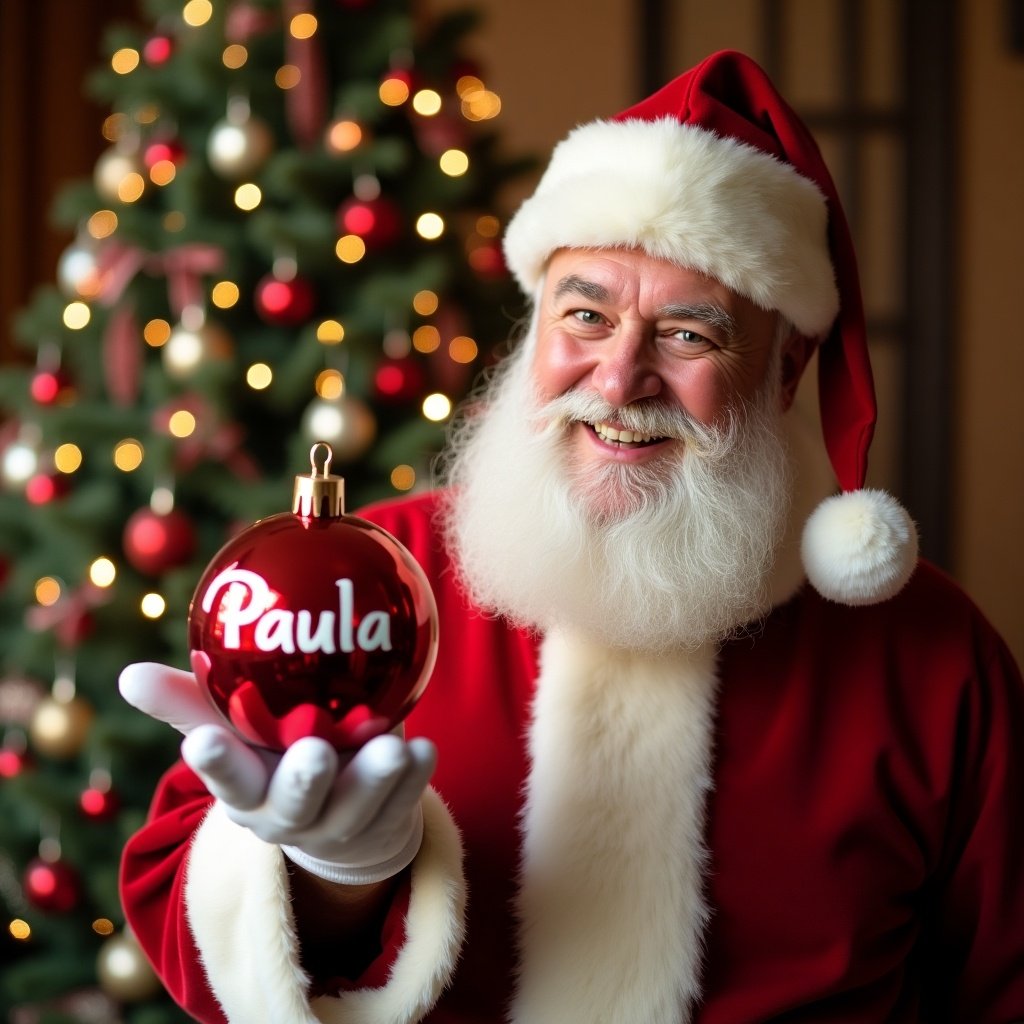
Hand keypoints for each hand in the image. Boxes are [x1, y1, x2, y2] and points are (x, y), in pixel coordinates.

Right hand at [119, 658, 436, 883]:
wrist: (338, 816)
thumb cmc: (274, 753)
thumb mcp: (234, 728)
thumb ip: (191, 700)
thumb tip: (127, 674)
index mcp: (248, 791)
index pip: (225, 779)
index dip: (214, 763)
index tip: (203, 738)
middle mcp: (290, 816)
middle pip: (294, 806)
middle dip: (303, 782)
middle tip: (315, 751)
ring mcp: (341, 824)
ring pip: (356, 808)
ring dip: (375, 780)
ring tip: (394, 749)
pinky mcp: (386, 823)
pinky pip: (403, 802)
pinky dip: (415, 780)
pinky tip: (426, 750)